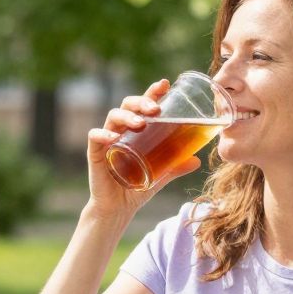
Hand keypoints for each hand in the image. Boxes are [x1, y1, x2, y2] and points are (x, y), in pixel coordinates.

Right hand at [85, 79, 201, 220]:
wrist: (118, 209)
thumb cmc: (137, 187)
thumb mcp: (161, 175)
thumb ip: (176, 166)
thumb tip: (197, 160)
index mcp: (135, 130)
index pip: (143, 105)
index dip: (152, 92)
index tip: (164, 84)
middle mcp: (121, 130)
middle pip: (128, 105)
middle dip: (141, 101)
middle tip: (155, 109)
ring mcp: (107, 139)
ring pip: (113, 116)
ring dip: (127, 116)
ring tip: (140, 122)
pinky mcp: (95, 153)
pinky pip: (95, 137)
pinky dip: (103, 134)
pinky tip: (113, 138)